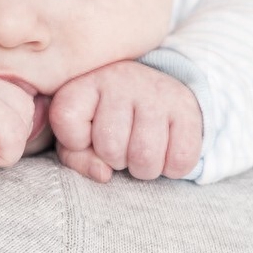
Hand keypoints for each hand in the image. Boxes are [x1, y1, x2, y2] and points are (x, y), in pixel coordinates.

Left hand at [49, 60, 202, 182]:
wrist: (154, 93)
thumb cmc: (106, 122)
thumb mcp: (80, 135)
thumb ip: (76, 157)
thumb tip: (103, 174)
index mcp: (85, 81)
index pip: (65, 120)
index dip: (75, 141)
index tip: (86, 135)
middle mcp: (120, 78)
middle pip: (110, 148)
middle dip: (115, 159)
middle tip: (122, 144)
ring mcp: (156, 91)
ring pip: (145, 158)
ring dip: (143, 168)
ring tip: (141, 149)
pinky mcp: (186, 107)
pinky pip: (180, 160)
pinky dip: (172, 168)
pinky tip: (166, 150)